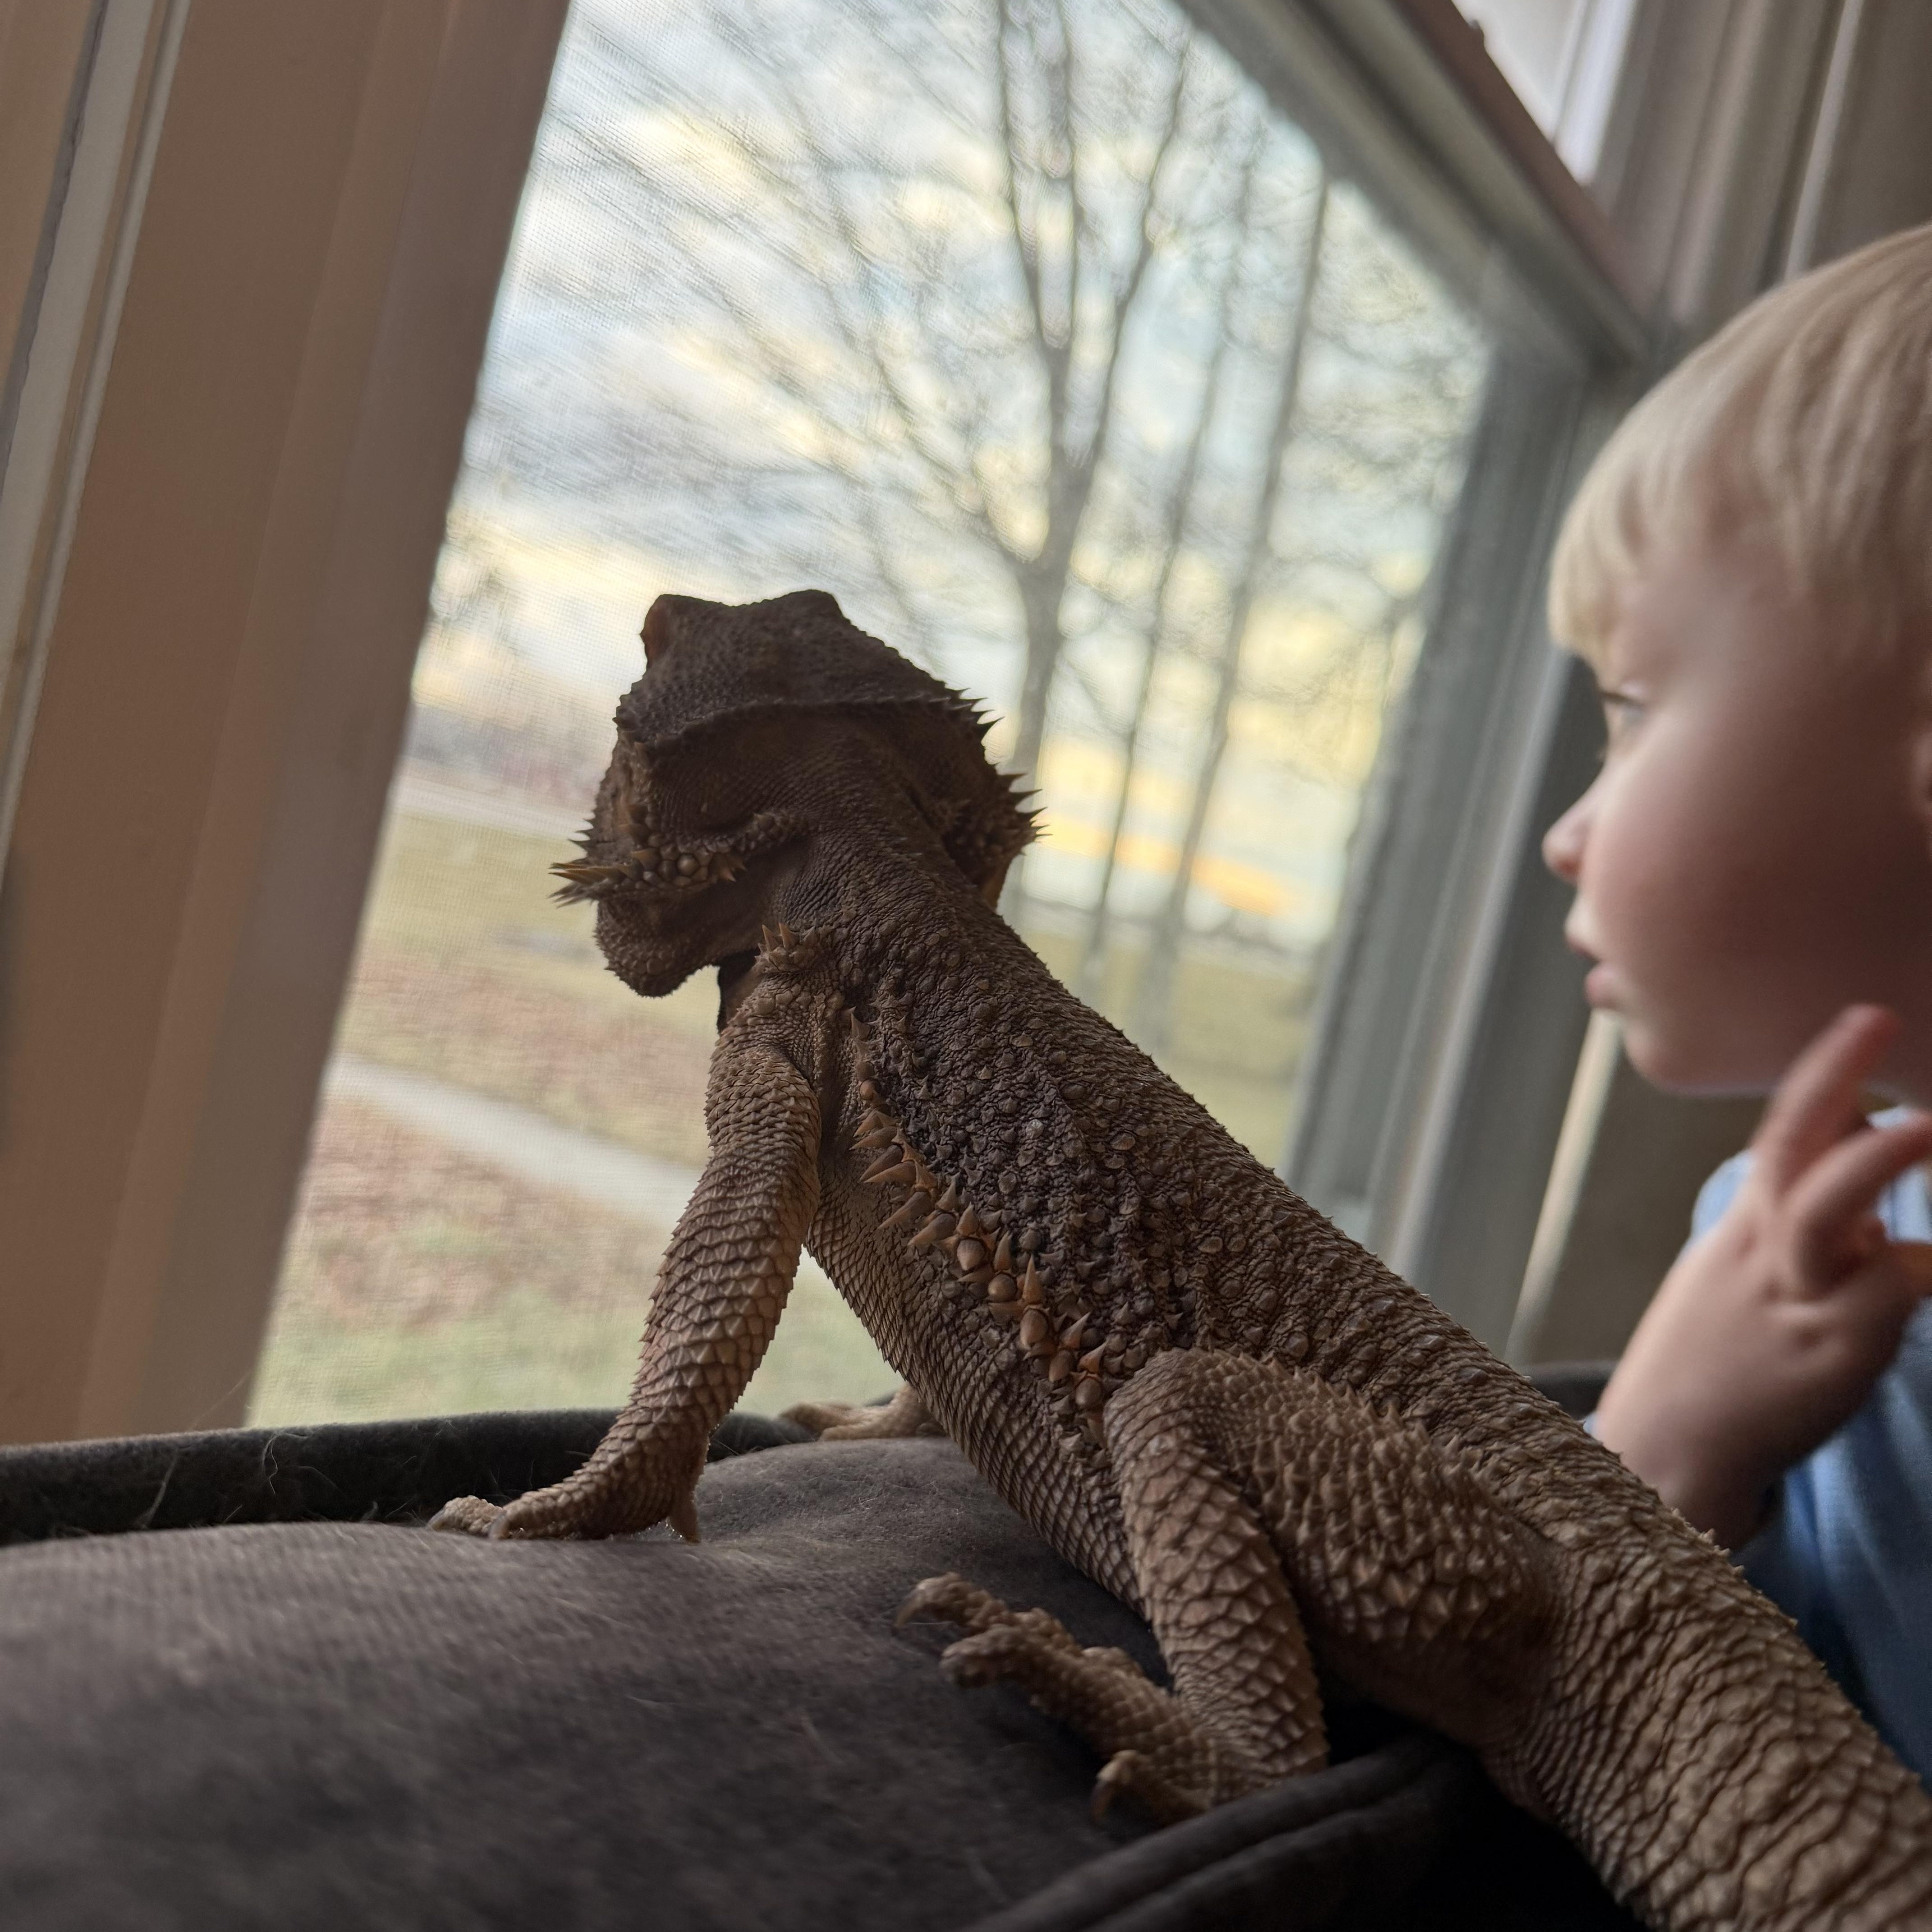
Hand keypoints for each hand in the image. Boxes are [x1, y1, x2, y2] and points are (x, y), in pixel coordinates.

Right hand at [1594, 1005, 1931, 1548]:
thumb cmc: (1722, 1355)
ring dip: (1877, 1163)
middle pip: (1789, 1147)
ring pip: (1826, 1215)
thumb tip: (1873, 1150)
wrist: (1672, 1448)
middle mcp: (1765, 1248)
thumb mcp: (1750, 1273)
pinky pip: (1891, 1294)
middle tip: (1878, 1017)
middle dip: (1832, 1078)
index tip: (1869, 1014)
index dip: (1823, 1070)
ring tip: (1928, 1125)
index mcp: (1749, 1225)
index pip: (1781, 1130)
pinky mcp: (1828, 1353)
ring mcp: (1794, 1298)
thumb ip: (1810, 1216)